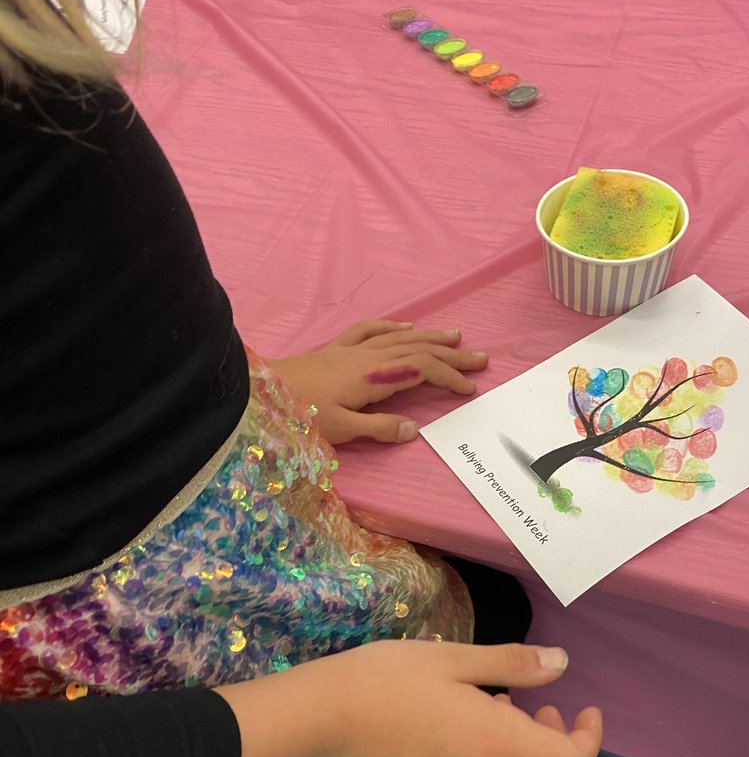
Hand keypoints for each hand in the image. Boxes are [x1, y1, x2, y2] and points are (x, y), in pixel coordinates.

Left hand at [262, 320, 487, 444]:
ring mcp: (351, 350)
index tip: (470, 388)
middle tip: (480, 358)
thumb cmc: (299, 415)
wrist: (259, 394)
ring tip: (455, 336)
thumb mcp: (341, 430)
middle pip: (418, 349)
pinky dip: (391, 326)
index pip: (422, 369)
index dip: (449, 376)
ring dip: (430, 337)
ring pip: (399, 337)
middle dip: (451, 354)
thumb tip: (414, 430)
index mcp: (373, 376)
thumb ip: (379, 429)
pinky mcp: (335, 349)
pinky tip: (404, 326)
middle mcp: (367, 357)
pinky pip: (370, 331)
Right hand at [313, 640, 603, 756]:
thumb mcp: (455, 659)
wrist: (326, 719)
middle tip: (541, 714)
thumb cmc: (389, 677)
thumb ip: (514, 665)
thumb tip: (562, 664)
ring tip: (495, 713)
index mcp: (500, 743)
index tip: (579, 708)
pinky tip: (466, 737)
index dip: (589, 739)